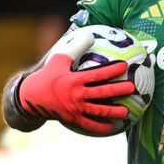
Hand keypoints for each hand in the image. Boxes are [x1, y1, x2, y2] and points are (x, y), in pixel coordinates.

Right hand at [15, 27, 137, 135]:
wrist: (31, 98)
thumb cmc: (48, 76)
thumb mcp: (59, 59)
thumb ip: (75, 47)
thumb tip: (90, 35)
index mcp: (74, 80)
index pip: (97, 74)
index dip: (112, 70)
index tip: (125, 66)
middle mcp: (76, 95)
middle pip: (102, 93)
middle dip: (118, 91)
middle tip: (132, 88)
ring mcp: (75, 109)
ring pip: (98, 112)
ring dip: (114, 112)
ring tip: (127, 112)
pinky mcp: (73, 120)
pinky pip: (90, 126)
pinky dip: (102, 128)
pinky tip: (113, 128)